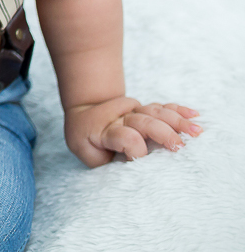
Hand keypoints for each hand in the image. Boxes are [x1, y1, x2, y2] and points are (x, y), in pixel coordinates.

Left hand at [64, 96, 201, 166]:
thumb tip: (133, 175)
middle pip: (144, 121)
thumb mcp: (91, 157)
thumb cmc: (89, 144)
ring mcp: (133, 111)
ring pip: (156, 112)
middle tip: (181, 147)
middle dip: (164, 133)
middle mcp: (120, 118)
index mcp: (105, 132)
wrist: (83, 117)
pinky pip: (162, 107)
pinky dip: (178, 110)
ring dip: (178, 121)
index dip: (136, 148)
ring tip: (197, 132)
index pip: (124, 136)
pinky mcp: (143, 108)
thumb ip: (109, 164)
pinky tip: (194, 115)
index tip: (144, 160)